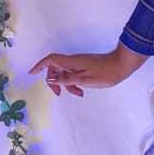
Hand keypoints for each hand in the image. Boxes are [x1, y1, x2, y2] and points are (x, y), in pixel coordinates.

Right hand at [28, 44, 145, 96]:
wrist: (122, 66)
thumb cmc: (106, 73)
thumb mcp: (85, 80)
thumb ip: (68, 80)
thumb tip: (51, 80)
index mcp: (72, 62)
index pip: (51, 60)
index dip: (39, 66)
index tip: (31, 73)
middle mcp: (73, 61)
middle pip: (55, 68)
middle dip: (54, 81)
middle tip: (59, 93)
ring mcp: (79, 63)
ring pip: (65, 73)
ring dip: (67, 84)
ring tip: (78, 93)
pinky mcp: (85, 66)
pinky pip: (73, 74)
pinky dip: (74, 82)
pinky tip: (81, 90)